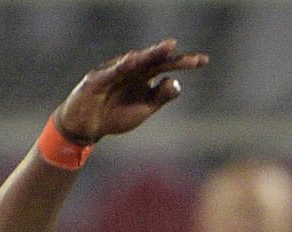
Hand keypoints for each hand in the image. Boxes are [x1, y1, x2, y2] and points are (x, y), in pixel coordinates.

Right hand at [56, 40, 207, 144]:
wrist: (87, 125)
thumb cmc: (115, 115)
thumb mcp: (143, 110)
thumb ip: (160, 97)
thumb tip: (176, 82)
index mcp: (144, 76)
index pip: (167, 66)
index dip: (184, 63)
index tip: (204, 61)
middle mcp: (132, 69)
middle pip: (155, 60)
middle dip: (172, 56)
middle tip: (191, 58)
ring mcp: (115, 72)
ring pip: (135, 61)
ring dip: (151, 54)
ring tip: (168, 47)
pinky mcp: (98, 79)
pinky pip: (111, 71)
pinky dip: (122, 66)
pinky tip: (133, 60)